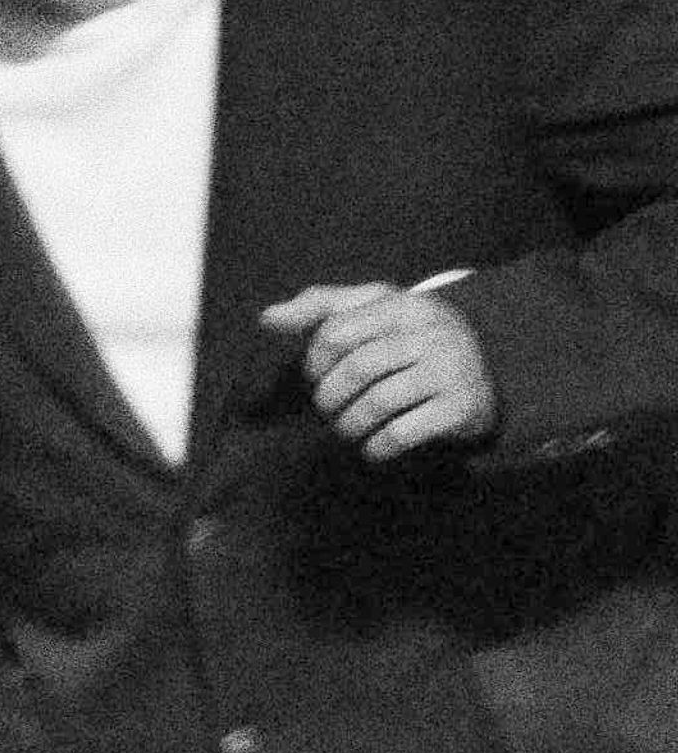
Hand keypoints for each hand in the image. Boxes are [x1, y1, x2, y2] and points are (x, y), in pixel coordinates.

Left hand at [259, 281, 497, 459]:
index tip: (319, 375)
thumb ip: (321, 308)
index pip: (336, 332)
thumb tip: (267, 318)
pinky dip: (376, 447)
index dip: (315, 361)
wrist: (485, 369)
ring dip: (349, 425)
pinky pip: (401, 433)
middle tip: (331, 408)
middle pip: (355, 370)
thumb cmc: (410, 339)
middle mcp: (431, 332)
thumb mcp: (374, 310)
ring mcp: (450, 368)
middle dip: (330, 398)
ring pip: (376, 404)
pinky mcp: (460, 406)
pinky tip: (372, 446)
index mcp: (404, 305)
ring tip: (348, 427)